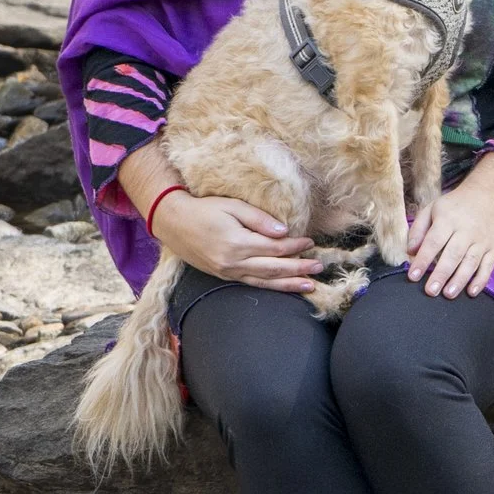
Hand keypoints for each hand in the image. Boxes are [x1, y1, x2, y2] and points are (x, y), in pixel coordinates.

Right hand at [154, 191, 322, 292]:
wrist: (173, 223)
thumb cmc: (205, 210)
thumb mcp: (233, 206)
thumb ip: (259, 219)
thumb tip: (284, 231)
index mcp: (237, 243)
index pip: (275, 248)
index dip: (295, 246)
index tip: (311, 242)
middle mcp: (233, 262)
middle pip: (273, 268)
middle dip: (299, 269)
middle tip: (320, 267)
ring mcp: (227, 272)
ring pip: (264, 281)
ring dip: (289, 285)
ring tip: (310, 286)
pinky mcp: (223, 275)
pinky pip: (251, 284)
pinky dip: (270, 286)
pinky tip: (284, 287)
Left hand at [408, 152, 493, 297]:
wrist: (489, 197)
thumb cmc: (455, 207)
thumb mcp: (432, 209)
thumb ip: (418, 229)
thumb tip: (410, 251)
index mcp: (448, 219)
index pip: (434, 241)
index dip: (423, 259)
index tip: (413, 276)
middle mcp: (467, 230)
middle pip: (454, 254)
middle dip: (442, 274)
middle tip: (430, 291)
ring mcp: (483, 240)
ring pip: (471, 262)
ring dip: (460, 279)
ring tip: (448, 294)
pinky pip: (488, 266)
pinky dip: (481, 280)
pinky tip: (471, 292)